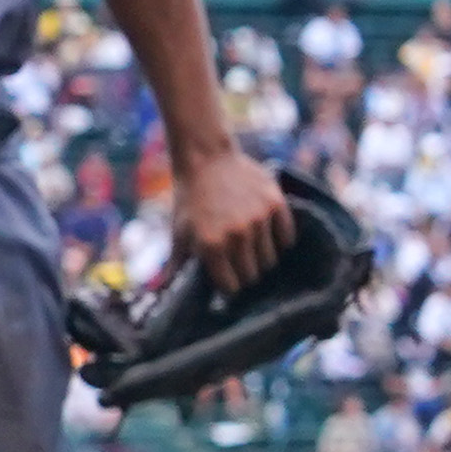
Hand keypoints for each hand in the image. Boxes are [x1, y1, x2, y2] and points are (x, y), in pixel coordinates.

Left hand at [170, 142, 292, 291]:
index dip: (228, 286)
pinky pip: (286, 238)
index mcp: (210, 245)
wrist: (205, 158)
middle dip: (244, 273)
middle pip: (253, 275)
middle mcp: (237, 235)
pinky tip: (265, 234)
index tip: (227, 280)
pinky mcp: (276, 205)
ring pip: (270, 260)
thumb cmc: (189, 199)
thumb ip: (176, 265)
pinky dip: (278, 241)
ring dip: (261, 258)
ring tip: (249, 246)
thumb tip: (164, 293)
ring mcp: (259, 220)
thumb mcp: (178, 231)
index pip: (231, 286)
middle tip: (238, 263)